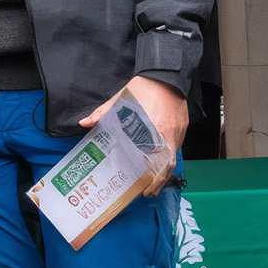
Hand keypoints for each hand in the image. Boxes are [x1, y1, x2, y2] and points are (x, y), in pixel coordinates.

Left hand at [80, 75, 185, 194]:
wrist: (166, 75)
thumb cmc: (144, 88)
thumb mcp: (121, 100)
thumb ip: (102, 113)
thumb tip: (84, 123)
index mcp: (154, 130)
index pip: (156, 161)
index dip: (152, 178)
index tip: (144, 188)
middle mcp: (169, 134)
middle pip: (166, 164)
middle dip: (159, 181)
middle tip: (148, 192)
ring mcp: (178, 131)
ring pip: (173, 157)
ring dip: (165, 172)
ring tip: (156, 185)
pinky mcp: (182, 127)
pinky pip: (176, 148)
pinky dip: (169, 159)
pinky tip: (163, 166)